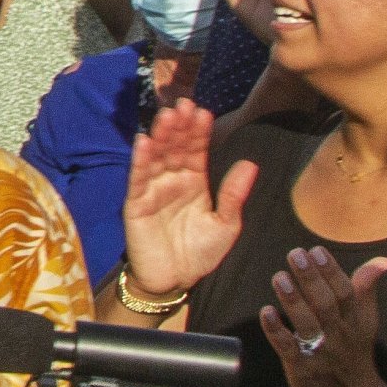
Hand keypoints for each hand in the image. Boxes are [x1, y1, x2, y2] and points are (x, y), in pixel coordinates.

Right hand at [119, 100, 254, 299]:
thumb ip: (234, 195)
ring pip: (157, 157)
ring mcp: (152, 190)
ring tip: (167, 116)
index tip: (204, 112)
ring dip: (161, 136)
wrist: (175, 281)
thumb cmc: (199, 253)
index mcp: (194, 183)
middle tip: (184, 104)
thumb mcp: (226, 225)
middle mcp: (172, 181)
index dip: (199, 132)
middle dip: (179, 127)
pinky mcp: (136, 204)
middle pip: (175, 148)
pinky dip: (140, 160)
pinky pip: (138, 179)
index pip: (196, 151)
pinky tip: (144, 142)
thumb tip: (251, 164)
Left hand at [261, 246, 386, 386]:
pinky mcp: (302, 369)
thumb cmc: (353, 352)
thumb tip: (382, 261)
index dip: (332, 272)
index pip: (346, 293)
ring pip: (307, 325)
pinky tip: (266, 312)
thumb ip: (366, 289)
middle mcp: (339, 336)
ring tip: (279, 277)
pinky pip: (289, 349)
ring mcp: (321, 353)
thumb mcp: (365, 321)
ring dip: (293, 301)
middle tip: (295, 255)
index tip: (316, 251)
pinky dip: (277, 331)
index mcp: (355, 322)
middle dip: (311, 279)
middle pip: (326, 305)